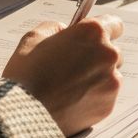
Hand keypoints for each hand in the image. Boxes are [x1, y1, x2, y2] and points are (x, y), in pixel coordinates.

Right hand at [1, 16, 123, 136]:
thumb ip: (55, 28)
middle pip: (112, 52)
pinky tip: (72, 100)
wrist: (24, 113)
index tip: (91, 39)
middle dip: (96, 56)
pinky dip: (93, 97)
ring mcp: (111, 82)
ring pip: (110, 75)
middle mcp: (108, 55)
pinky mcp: (108, 105)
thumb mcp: (34, 37)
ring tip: (69, 86)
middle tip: (73, 65)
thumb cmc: (27, 74)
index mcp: (92, 33)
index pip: (114, 24)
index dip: (101, 31)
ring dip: (96, 78)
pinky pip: (105, 96)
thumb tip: (65, 31)